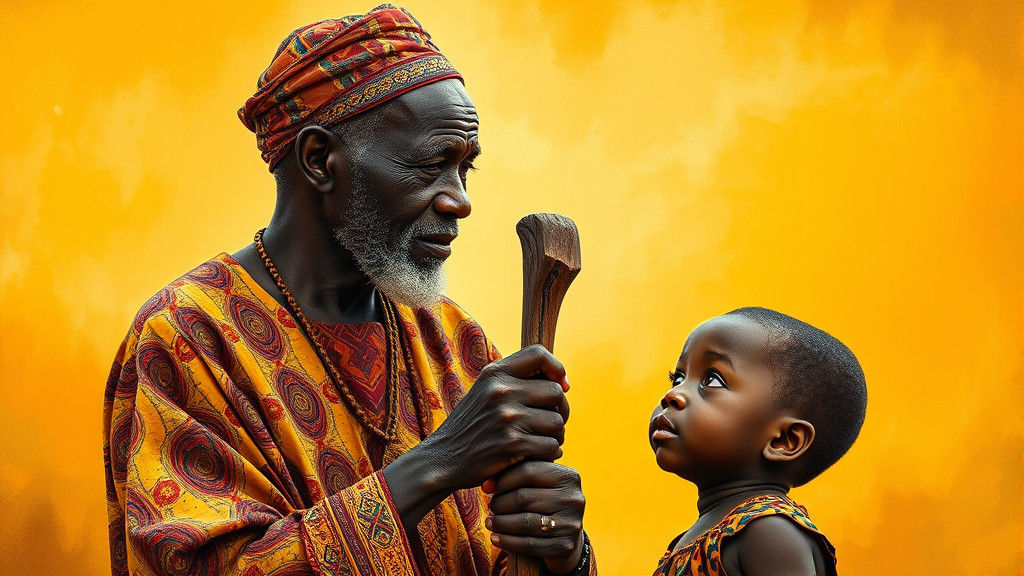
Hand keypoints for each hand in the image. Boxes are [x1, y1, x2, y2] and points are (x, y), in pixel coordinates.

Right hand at [422, 344, 569, 490]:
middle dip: (560, 410)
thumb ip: (514, 381)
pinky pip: (551, 446)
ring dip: (556, 435)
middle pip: (555, 393)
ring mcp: (506, 417)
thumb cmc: (471, 426)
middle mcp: (500, 391)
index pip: (539, 354)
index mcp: (494, 373)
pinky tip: (536, 456)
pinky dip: (549, 453)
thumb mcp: (485, 392)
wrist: (442, 459)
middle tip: (551, 424)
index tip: (561, 386)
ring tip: (541, 441)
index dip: (557, 368)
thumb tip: (560, 382)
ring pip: (557, 422)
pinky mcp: (512, 444)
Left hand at [486, 460, 585, 573]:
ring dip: (501, 523)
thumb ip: (518, 474)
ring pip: (525, 522)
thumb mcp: (539, 484)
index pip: (528, 471)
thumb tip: (487, 484)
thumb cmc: (544, 502)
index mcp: (568, 476)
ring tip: (490, 522)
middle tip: (490, 507)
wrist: (565, 535)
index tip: (488, 487)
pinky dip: (507, 541)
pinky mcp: (564, 546)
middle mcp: (573, 499)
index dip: (502, 479)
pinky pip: (529, 544)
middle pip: (524, 497)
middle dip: (500, 503)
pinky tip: (495, 538)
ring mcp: (571, 524)